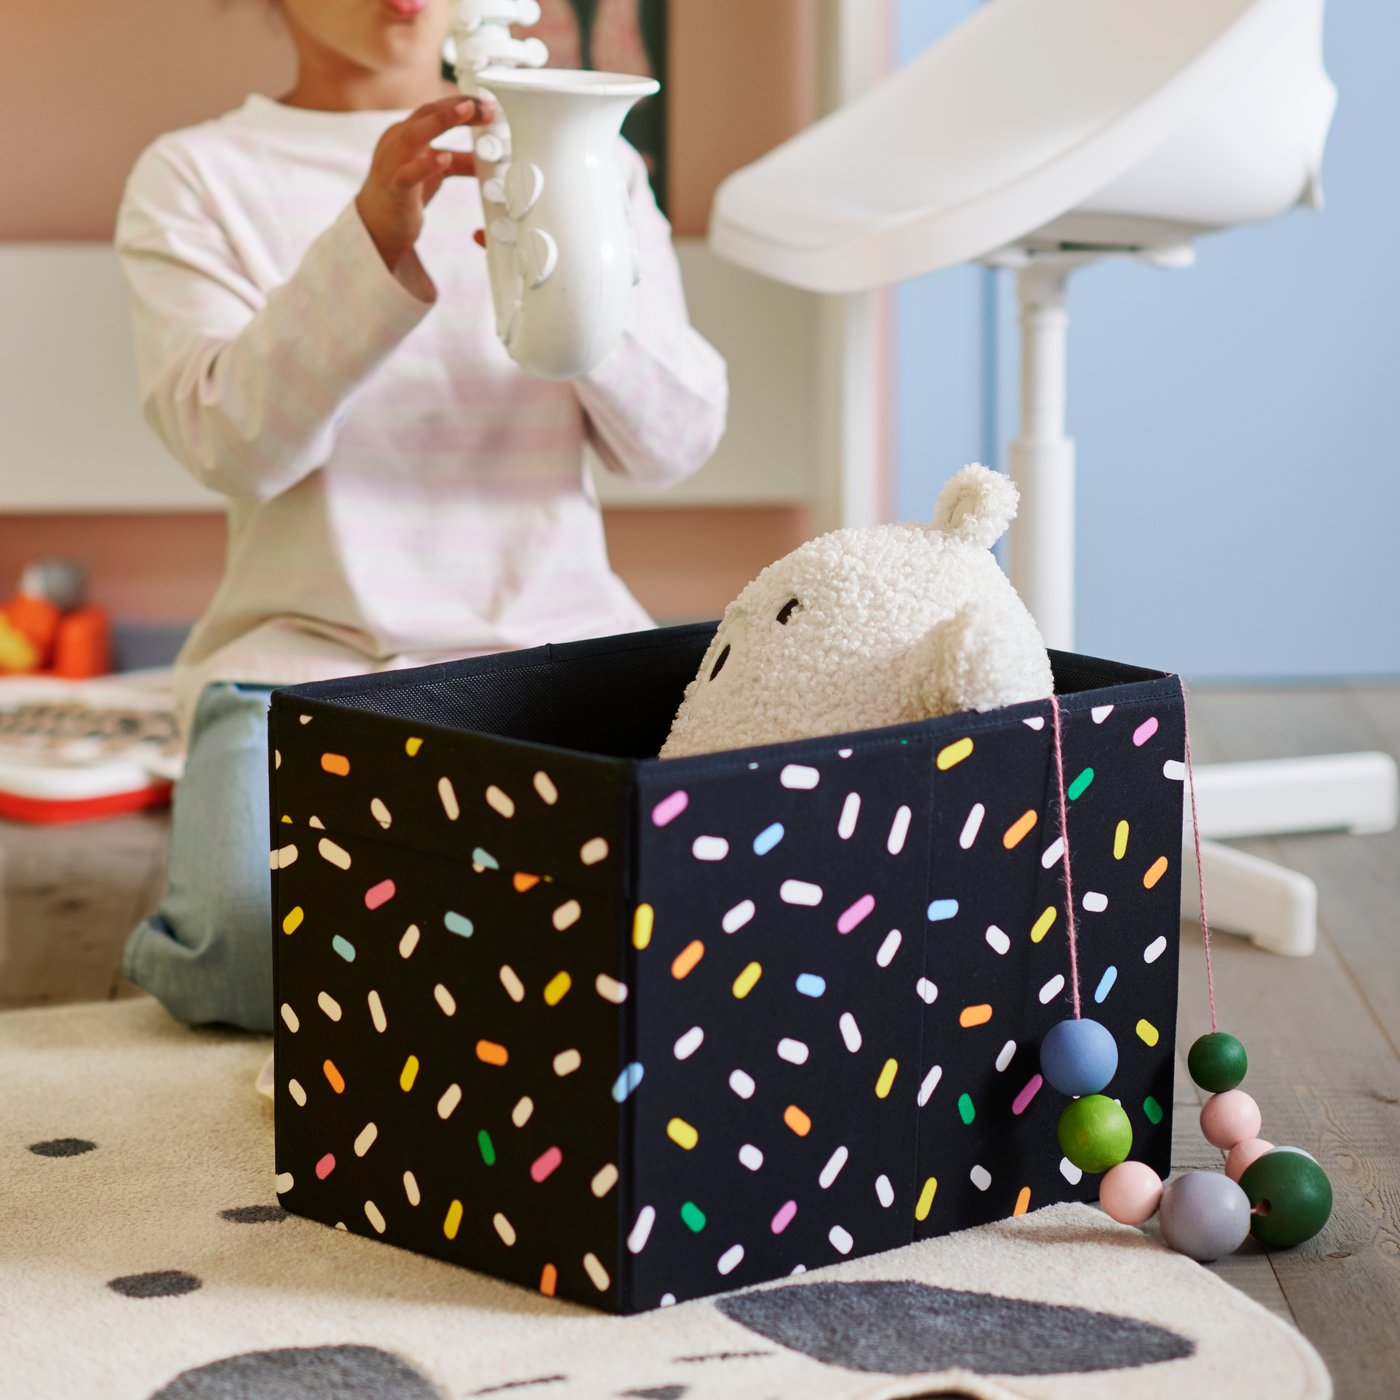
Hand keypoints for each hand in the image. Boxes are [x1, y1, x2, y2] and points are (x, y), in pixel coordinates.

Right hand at [355, 94, 493, 295]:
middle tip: (483, 106)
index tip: (486, 104)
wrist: (376, 225)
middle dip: (455, 107)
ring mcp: (392, 163)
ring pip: (413, 135)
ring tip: (465, 113)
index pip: (433, 109)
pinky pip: (407, 174)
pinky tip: (443, 158)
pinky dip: (426, 165)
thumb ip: (457, 163)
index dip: (460, 103)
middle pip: (425, 114)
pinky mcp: (394, 189)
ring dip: (440, 122)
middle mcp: (396, 142)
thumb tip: (484, 158)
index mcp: (405, 133)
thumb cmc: (403, 193)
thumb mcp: (434, 172)